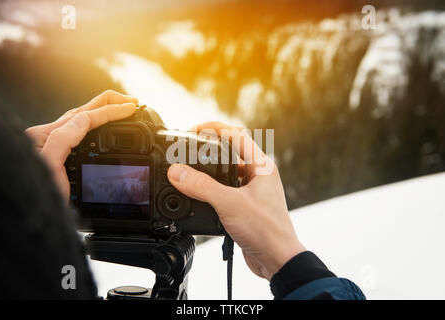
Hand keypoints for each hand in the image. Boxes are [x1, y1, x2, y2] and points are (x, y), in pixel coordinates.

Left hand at [25, 90, 137, 198]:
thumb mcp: (48, 167)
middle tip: (131, 102)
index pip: (85, 116)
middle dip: (110, 104)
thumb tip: (84, 120)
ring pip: (81, 121)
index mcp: (45, 137)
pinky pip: (78, 134)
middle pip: (84, 111)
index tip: (131, 108)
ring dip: (103, 112)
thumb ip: (62, 140)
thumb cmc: (32, 197)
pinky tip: (100, 130)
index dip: (110, 110)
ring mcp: (52, 147)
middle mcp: (48, 138)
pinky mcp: (57, 157)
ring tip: (120, 110)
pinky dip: (94, 126)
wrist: (25, 217)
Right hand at [167, 122, 305, 279]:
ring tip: (190, 172)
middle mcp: (258, 176)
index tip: (194, 129)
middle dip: (209, 149)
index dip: (214, 128)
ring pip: (228, 174)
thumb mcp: (229, 204)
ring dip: (210, 172)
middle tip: (188, 149)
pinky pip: (226, 191)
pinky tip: (200, 197)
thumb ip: (202, 187)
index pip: (236, 135)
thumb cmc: (266, 230)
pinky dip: (212, 191)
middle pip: (231, 152)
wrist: (277, 260)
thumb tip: (177, 172)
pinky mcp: (246, 207)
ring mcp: (253, 192)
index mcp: (261, 166)